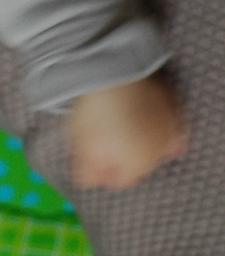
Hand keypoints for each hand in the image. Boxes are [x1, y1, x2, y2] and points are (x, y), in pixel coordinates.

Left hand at [65, 74, 185, 190]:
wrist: (114, 72)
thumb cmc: (96, 112)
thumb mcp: (83, 144)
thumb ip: (87, 170)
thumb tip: (87, 183)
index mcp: (136, 165)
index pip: (120, 181)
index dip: (103, 172)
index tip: (91, 161)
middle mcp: (158, 153)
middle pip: (138, 166)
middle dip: (121, 159)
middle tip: (103, 142)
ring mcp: (169, 131)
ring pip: (157, 149)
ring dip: (141, 144)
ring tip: (121, 129)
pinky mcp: (173, 109)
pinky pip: (172, 126)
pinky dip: (162, 129)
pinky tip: (151, 125)